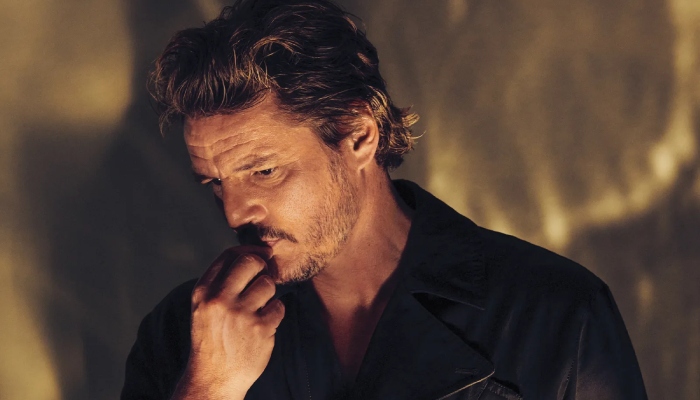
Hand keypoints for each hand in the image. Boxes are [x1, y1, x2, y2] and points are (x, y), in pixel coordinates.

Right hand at [171, 246, 284, 399]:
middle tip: (265, 277)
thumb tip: (255, 255)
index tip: (263, 254)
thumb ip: (221, 283)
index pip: (229, 255)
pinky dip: (275, 314)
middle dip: (262, 266)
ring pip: (268, 284)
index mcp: (202, 292)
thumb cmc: (212, 339)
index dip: (250, 251)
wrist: (213, 379)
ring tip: (260, 309)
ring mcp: (239, 314)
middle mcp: (219, 300)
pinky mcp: (259, 329)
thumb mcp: (204, 308)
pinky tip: (264, 325)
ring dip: (269, 294)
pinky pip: (279, 307)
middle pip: (250, 262)